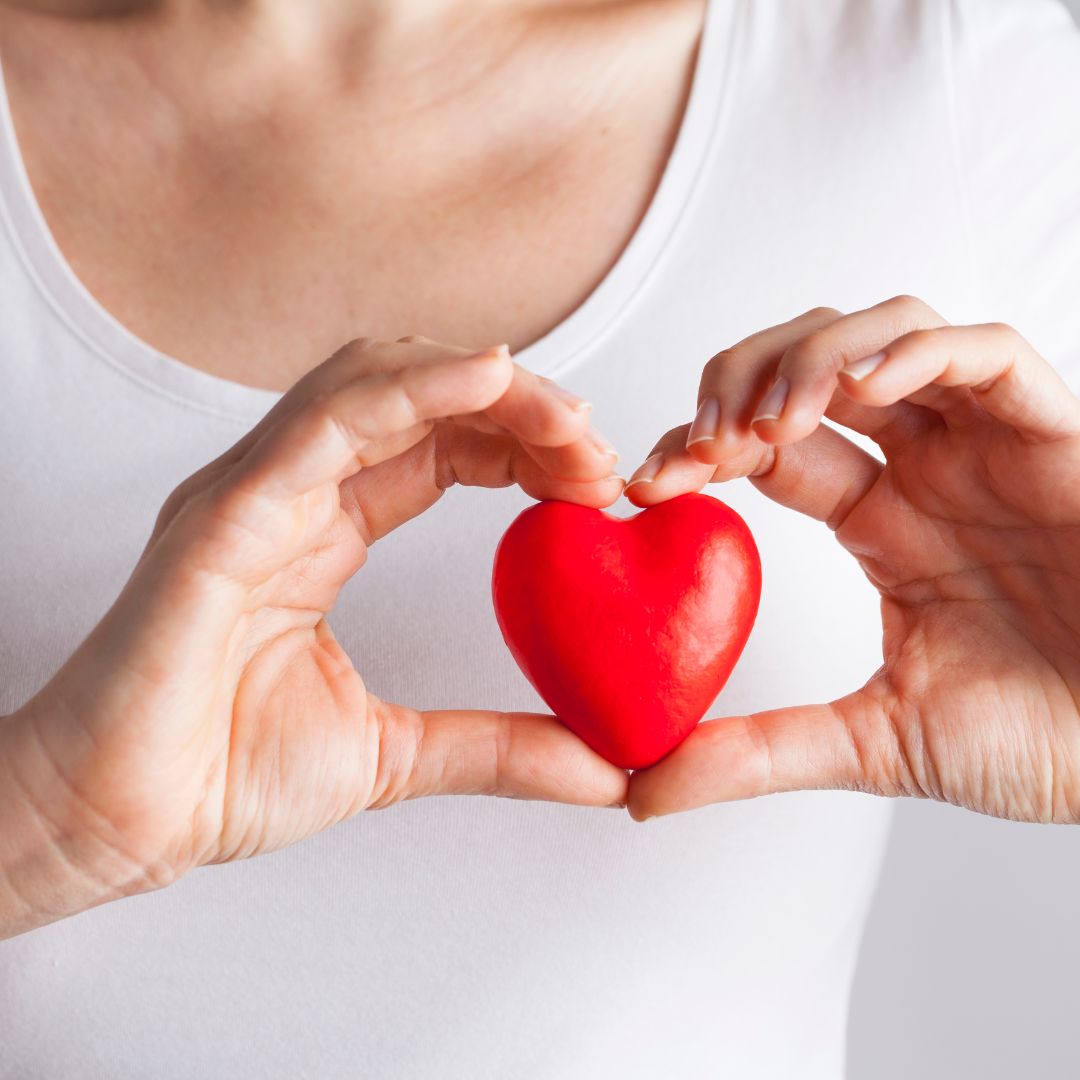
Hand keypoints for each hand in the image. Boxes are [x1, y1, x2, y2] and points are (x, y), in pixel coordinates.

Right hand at [1, 335, 626, 935]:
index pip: (439, 446)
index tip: (594, 479)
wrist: (116, 822)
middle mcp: (290, 492)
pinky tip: (489, 379)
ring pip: (374, 381)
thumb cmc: (222, 774)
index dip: (522, 443)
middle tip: (596, 446)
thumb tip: (605, 769)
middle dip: (518, 405)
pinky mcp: (225, 515)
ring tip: (563, 417)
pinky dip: (410, 389)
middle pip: (419, 398)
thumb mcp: (397, 754)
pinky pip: (324, 422)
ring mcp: (253, 492)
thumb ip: (501, 748)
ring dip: (481, 384)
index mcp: (323, 529)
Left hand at [623, 296, 1079, 823]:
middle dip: (739, 385)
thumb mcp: (874, 743)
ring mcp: (985, 446)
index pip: (765, 449)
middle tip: (701, 444)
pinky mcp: (1053, 437)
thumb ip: (758, 752)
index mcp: (880, 523)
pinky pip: (988, 356)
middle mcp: (924, 470)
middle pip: (810, 368)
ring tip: (768, 421)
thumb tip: (642, 792)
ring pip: (885, 336)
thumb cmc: (1045, 741)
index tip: (645, 485)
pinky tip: (862, 389)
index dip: (698, 449)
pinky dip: (917, 353)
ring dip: (811, 360)